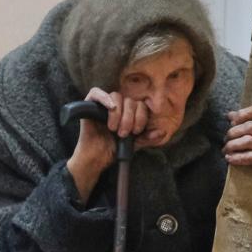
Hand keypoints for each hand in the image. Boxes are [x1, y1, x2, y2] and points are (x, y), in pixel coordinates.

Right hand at [66, 87, 149, 203]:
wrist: (96, 160)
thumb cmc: (113, 151)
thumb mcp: (134, 144)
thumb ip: (147, 138)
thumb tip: (162, 132)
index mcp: (128, 113)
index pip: (140, 105)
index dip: (141, 116)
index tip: (136, 131)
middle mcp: (116, 107)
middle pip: (129, 100)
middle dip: (129, 118)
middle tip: (124, 133)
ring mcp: (102, 105)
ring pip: (116, 96)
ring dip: (118, 113)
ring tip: (114, 129)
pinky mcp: (89, 106)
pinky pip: (95, 92)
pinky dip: (104, 97)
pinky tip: (110, 108)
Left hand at [223, 105, 251, 214]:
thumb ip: (250, 126)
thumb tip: (230, 114)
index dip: (241, 113)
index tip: (230, 120)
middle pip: (249, 126)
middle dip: (233, 133)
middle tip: (225, 141)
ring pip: (247, 140)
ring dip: (232, 146)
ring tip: (226, 151)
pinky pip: (249, 156)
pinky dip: (236, 157)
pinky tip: (229, 159)